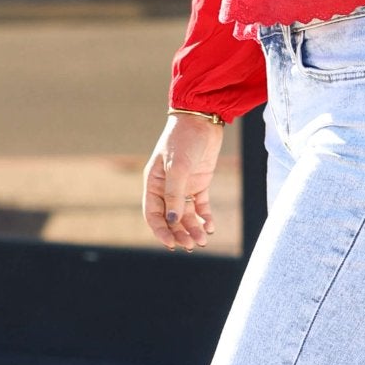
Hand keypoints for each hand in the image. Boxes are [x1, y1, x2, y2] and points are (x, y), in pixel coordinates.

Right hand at [143, 113, 222, 251]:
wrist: (203, 118)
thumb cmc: (184, 139)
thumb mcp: (178, 166)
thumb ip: (175, 194)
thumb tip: (173, 221)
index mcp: (153, 183)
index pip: (153, 214)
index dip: (161, 231)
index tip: (171, 244)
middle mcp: (167, 188)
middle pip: (171, 218)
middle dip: (180, 233)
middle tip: (192, 245)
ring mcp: (184, 186)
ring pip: (186, 215)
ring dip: (193, 229)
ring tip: (203, 240)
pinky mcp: (200, 183)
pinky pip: (200, 205)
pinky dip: (205, 217)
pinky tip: (210, 226)